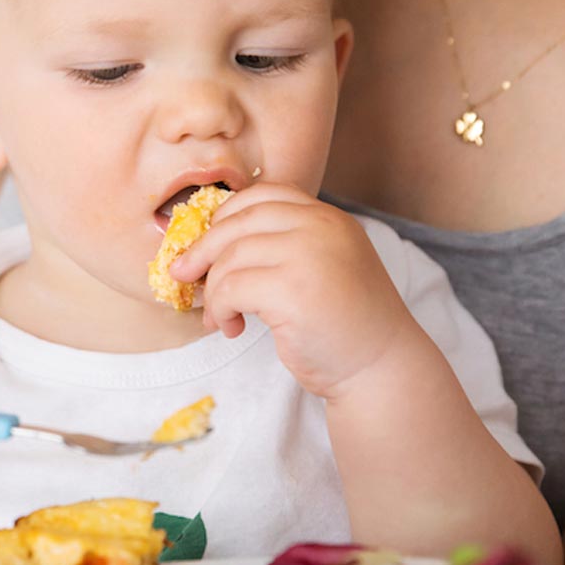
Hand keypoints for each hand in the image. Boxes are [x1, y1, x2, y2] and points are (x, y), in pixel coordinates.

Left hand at [168, 184, 417, 398]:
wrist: (381, 369)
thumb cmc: (346, 326)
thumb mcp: (323, 267)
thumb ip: (285, 246)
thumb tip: (210, 245)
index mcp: (329, 218)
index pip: (264, 195)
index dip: (226, 216)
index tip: (208, 243)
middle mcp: (321, 228)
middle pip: (238, 221)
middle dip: (202, 250)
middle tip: (183, 275)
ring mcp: (309, 255)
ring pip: (229, 258)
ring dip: (214, 290)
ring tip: (221, 317)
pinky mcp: (292, 291)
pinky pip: (230, 289)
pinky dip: (220, 309)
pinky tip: (232, 328)